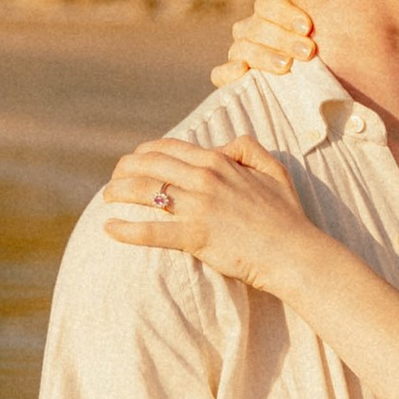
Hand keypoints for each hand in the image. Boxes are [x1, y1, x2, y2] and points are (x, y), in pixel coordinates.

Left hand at [104, 136, 317, 293]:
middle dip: (123, 170)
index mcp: (219, 161)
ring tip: (105, 200)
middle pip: (149, 166)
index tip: (132, 162)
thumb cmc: (287, 216)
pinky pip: (151, 231)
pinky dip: (126, 229)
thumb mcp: (273, 169)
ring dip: (118, 193)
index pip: (168, 148)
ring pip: (145, 192)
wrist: (294, 253)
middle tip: (113, 181)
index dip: (143, 153)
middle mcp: (204, 179)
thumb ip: (248, 148)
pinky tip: (109, 229)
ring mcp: (198, 207)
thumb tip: (222, 145)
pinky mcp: (195, 236)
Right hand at [209, 0, 317, 87]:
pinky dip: (228, 72)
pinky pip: (220, 74)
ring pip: (240, 48)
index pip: (266, 3)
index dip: (285, 12)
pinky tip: (243, 71)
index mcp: (267, 11)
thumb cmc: (316, 43)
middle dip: (282, 38)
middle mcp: (249, 30)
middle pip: (256, 27)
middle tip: (308, 51)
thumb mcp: (319, 16)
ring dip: (262, 55)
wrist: (315, 83)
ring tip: (286, 66)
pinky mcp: (231, 79)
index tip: (308, 26)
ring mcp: (238, 53)